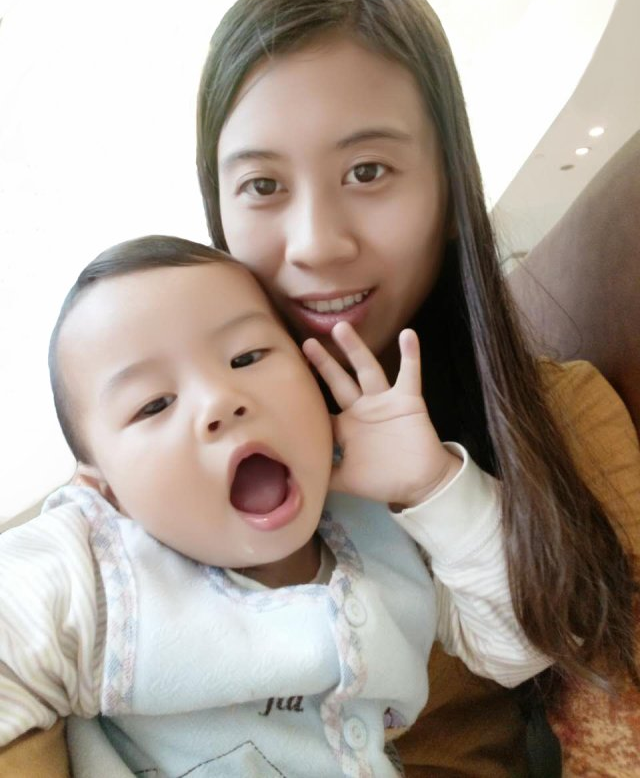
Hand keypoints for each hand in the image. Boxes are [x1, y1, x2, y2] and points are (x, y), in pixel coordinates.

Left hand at [302, 322, 460, 508]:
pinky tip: (408, 334)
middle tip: (307, 342)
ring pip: (367, 369)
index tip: (285, 381)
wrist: (421, 485)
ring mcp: (384, 401)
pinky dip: (411, 355)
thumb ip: (324, 475)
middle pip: (338, 381)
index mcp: (346, 426)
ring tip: (341, 327)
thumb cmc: (383, 480)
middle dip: (323, 363)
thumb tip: (295, 479)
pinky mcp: (407, 399)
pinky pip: (410, 374)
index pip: (321, 407)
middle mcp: (362, 408)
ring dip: (355, 349)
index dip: (306, 397)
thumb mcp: (346, 480)